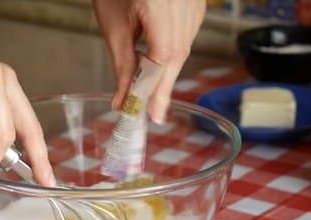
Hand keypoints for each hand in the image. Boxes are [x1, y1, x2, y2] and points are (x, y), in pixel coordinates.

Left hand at [93, 0, 205, 122]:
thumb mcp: (114, 23)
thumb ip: (123, 63)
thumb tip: (123, 98)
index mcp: (162, 9)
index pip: (162, 60)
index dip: (156, 91)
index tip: (149, 117)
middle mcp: (185, 8)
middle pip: (176, 57)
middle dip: (161, 88)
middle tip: (152, 115)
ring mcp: (194, 6)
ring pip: (183, 48)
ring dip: (166, 72)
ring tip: (151, 95)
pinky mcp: (196, 5)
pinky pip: (186, 36)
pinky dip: (172, 54)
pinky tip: (159, 66)